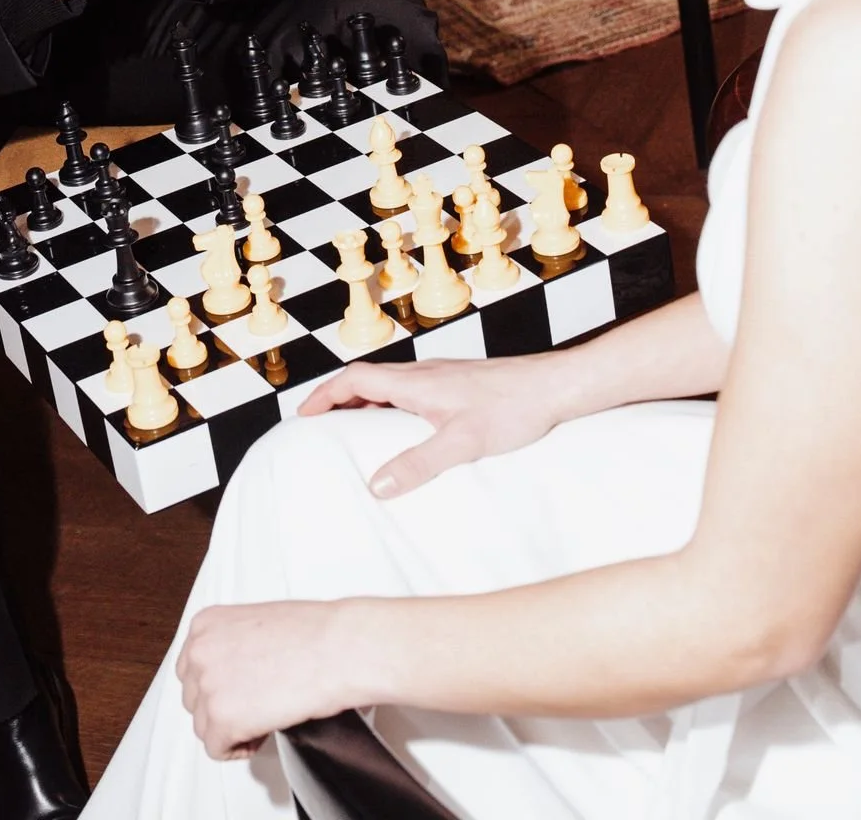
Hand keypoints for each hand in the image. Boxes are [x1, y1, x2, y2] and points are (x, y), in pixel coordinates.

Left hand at [177, 601, 351, 760]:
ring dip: (232, 728)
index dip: (219, 685)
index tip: (241, 689)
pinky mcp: (222, 719)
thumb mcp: (256, 623)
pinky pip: (217, 749)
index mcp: (206, 625)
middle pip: (194, 699)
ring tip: (264, 715)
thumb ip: (232, 645)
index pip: (190, 669)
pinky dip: (240, 748)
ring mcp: (208, 685)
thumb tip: (233, 669)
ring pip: (204, 726)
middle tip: (256, 704)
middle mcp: (200, 651)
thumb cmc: (311, 633)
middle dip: (223, 707)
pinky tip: (264, 731)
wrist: (335, 648)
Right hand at [298, 354, 559, 497]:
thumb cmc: (515, 408)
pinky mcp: (461, 387)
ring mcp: (444, 378)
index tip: (304, 414)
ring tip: (356, 432)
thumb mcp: (464, 443)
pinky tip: (409, 431)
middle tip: (322, 425)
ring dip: (366, 403)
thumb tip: (376, 486)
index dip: (326, 394)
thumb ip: (419, 463)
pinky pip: (413, 392)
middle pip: (368, 379)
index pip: (356, 379)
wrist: (557, 386)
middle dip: (339, 399)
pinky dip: (393, 407)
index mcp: (417, 382)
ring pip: (391, 385)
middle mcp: (426, 374)